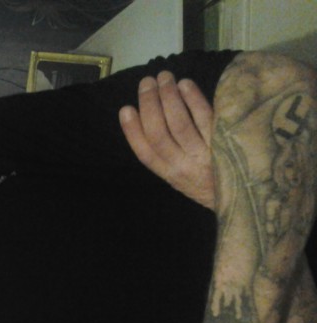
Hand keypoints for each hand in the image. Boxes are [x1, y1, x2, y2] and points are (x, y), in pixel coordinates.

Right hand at [119, 71, 215, 209]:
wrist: (246, 196)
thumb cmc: (209, 182)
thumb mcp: (182, 176)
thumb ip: (167, 155)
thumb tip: (150, 118)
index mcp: (170, 175)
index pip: (145, 153)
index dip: (132, 130)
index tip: (126, 108)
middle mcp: (184, 166)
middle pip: (159, 134)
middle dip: (149, 104)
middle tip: (147, 82)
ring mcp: (205, 154)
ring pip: (180, 123)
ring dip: (168, 96)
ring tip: (164, 77)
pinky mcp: (225, 142)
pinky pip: (206, 117)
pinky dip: (193, 99)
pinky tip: (185, 84)